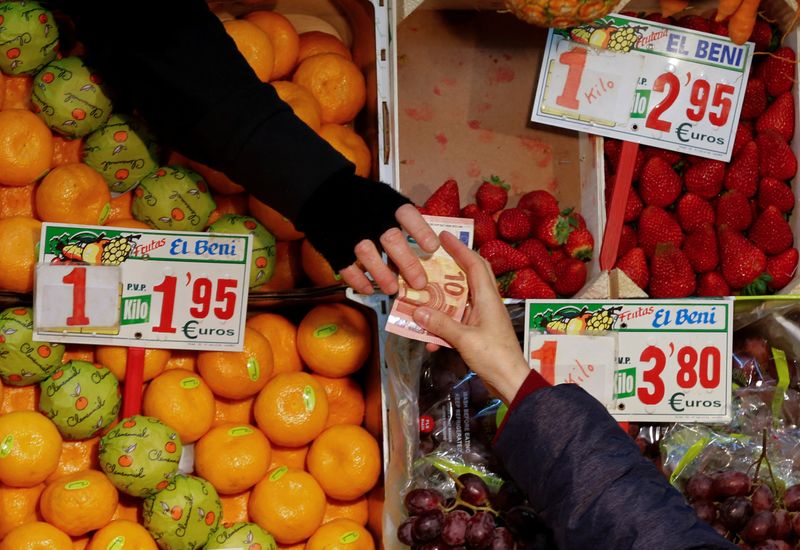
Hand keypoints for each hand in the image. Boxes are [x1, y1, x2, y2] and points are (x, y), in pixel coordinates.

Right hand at [340, 204, 438, 294]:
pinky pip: (345, 265)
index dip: (421, 232)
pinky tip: (368, 289)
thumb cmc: (362, 200)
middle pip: (391, 240)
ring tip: (393, 289)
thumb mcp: (383, 199)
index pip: (407, 215)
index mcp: (385, 202)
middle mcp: (369, 217)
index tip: (433, 248)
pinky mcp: (333, 245)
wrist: (322, 193)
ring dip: (382, 274)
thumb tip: (427, 247)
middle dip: (407, 263)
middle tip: (419, 282)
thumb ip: (401, 219)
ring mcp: (349, 231)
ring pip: (368, 254)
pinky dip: (358, 280)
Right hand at [411, 232, 529, 402]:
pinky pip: (458, 321)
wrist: (511, 382)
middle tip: (432, 258)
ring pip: (461, 299)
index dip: (460, 248)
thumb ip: (440, 324)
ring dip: (442, 299)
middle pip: (470, 276)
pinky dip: (443, 325)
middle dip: (452, 266)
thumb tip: (417, 311)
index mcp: (488, 298)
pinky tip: (430, 339)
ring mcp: (483, 318)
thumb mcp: (464, 339)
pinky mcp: (479, 332)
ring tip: (422, 296)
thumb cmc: (494, 357)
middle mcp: (487, 303)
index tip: (444, 236)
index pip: (474, 264)